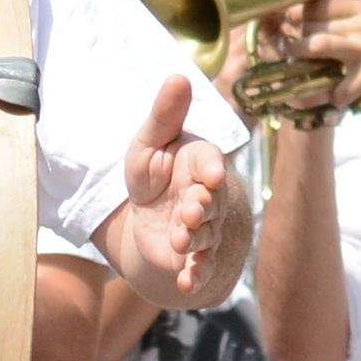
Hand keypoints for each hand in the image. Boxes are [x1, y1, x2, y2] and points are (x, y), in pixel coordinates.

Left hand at [102, 74, 251, 314]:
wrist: (152, 218)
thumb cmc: (154, 174)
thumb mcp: (149, 143)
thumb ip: (164, 116)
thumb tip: (179, 76)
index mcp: (200, 163)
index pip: (210, 162)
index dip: (211, 169)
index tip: (208, 175)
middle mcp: (208, 196)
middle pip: (211, 201)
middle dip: (201, 206)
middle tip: (190, 210)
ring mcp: (204, 228)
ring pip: (205, 234)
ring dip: (193, 238)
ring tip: (177, 240)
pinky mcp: (195, 256)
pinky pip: (202, 267)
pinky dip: (196, 276)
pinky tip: (186, 284)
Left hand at [303, 0, 360, 119]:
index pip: (322, 1)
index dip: (301, 10)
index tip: (292, 19)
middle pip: (313, 22)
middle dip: (297, 34)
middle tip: (290, 46)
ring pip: (317, 45)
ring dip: (300, 56)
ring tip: (295, 65)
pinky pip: (338, 88)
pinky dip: (334, 96)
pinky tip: (336, 97)